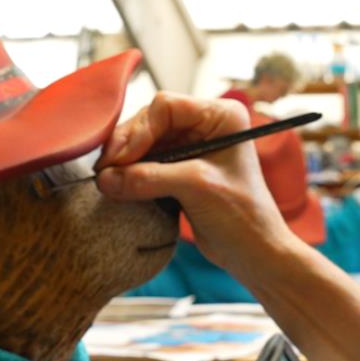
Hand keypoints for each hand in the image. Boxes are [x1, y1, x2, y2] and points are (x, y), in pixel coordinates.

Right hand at [96, 93, 297, 273]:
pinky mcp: (178, 169)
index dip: (139, 130)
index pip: (166, 107)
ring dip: (124, 161)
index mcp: (220, 116)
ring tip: (107, 181)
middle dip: (126, 146)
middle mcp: (204, 125)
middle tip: (105, 172)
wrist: (254, 253)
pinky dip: (130, 173)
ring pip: (143, 143)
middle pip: (150, 122)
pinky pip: (145, 163)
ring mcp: (190, 147)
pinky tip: (118, 186)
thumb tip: (105, 178)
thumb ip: (150, 178)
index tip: (119, 160)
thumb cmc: (243, 216)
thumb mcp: (197, 188)